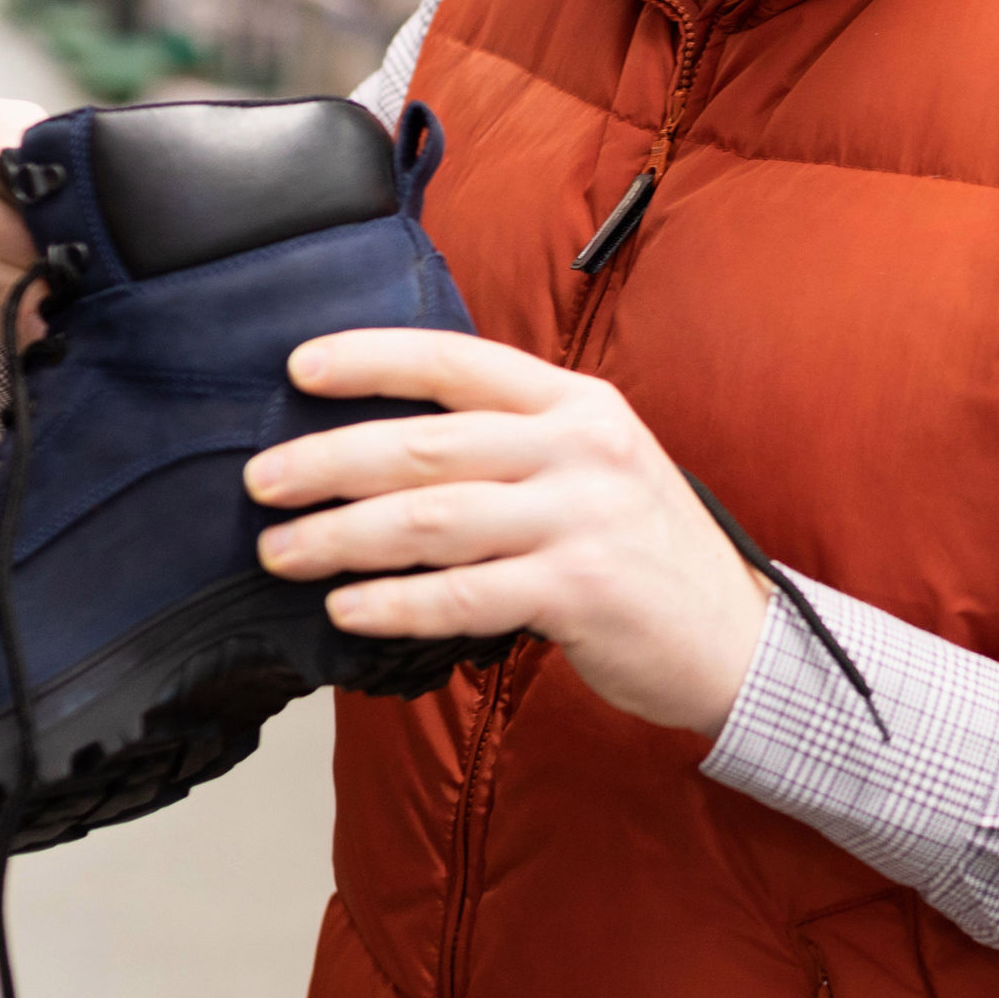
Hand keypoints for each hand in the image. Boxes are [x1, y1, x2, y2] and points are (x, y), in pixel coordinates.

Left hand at [248, 330, 770, 735]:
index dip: (371, 359)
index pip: (456, 361)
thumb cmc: (645, 553)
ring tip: (282, 553)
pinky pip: (463, 594)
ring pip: (432, 520)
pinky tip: (348, 610)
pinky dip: (395, 602)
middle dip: (329, 461)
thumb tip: (388, 452)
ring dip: (342, 538)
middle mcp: (579, 448)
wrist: (738, 638)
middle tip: (260, 483)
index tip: (299, 368)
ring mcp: (583, 517)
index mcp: (576, 403)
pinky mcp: (582, 589)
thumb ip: (514, 447)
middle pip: (427, 445)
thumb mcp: (595, 468)